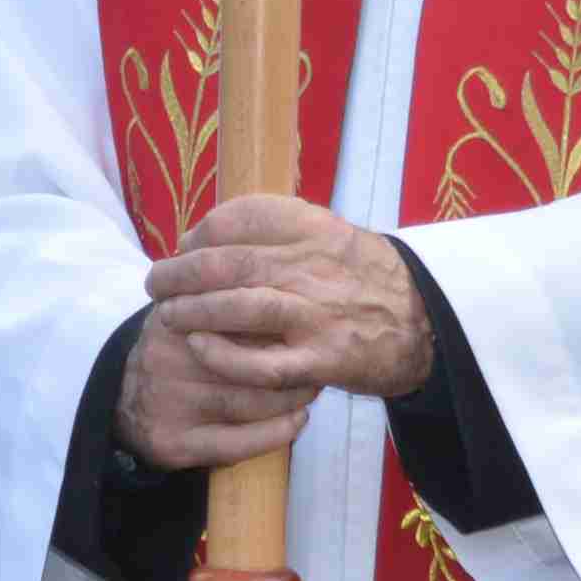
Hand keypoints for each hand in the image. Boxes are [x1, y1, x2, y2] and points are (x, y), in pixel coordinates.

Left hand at [122, 194, 429, 469]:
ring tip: (167, 315)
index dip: (202, 231)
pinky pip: (265, 364)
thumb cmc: (361, 278)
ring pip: (242, 307)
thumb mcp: (327, 234)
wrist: (425, 322)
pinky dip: (226, 357)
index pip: (244, 217)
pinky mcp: (325, 360)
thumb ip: (273, 229)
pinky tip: (200, 349)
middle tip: (156, 284)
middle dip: (181, 273)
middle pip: (231, 262)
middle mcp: (315, 267)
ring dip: (193, 311)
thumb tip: (199, 236)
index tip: (184, 246)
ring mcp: (319, 315)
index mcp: (315, 230)